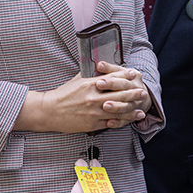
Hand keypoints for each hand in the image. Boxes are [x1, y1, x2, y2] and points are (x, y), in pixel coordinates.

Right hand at [16, 66, 147, 133]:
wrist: (49, 111)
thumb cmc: (63, 94)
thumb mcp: (78, 79)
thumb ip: (92, 75)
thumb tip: (103, 68)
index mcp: (90, 84)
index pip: (113, 79)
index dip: (126, 76)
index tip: (135, 75)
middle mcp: (94, 98)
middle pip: (119, 95)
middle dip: (133, 94)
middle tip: (143, 92)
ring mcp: (94, 112)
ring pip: (117, 111)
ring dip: (131, 110)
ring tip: (141, 109)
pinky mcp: (92, 124)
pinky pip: (110, 123)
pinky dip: (121, 121)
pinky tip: (128, 120)